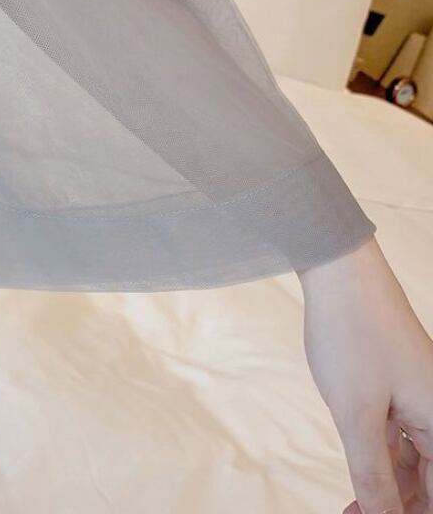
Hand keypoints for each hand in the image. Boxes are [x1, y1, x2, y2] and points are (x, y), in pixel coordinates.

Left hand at [298, 237, 432, 512]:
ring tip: (351, 508)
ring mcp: (417, 397)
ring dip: (384, 486)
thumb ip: (373, 472)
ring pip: (410, 460)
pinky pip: (395, 434)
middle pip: (428, 480)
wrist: (340, 273)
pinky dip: (376, 456)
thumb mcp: (357, 414)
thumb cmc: (352, 336)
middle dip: (396, 506)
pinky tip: (356, 474)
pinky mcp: (395, 384)